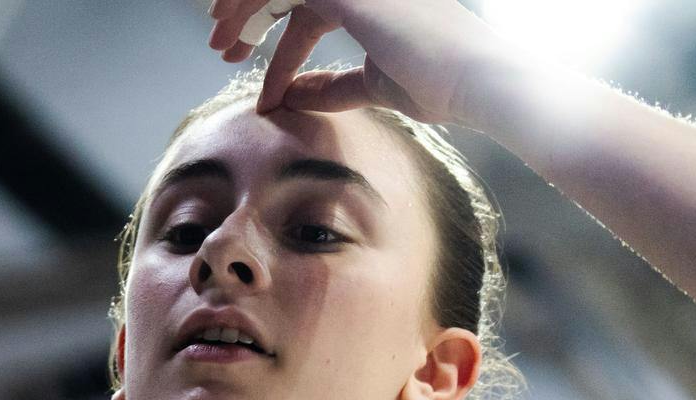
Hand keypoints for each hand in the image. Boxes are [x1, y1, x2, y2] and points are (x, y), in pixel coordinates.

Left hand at [206, 0, 511, 127]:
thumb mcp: (373, 84)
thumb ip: (332, 85)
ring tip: (219, 40)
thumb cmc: (440, 85)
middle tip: (220, 41)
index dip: (277, 40)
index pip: (309, 5)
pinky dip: (252, 10)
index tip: (254, 75)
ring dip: (242, 6)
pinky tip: (238, 40)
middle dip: (249, 9)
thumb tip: (292, 95)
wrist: (476, 79)